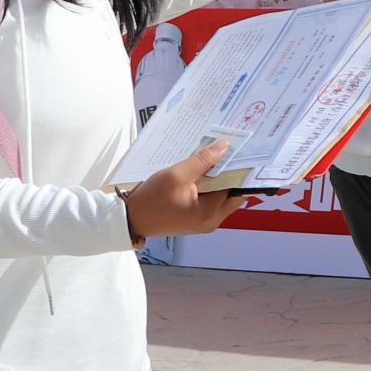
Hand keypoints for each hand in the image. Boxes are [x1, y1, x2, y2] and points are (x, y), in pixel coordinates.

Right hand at [123, 137, 249, 238]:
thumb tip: (223, 147)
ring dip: (219, 180)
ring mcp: (206, 222)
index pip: (233, 187)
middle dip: (230, 174)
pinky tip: (203, 174)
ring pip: (223, 197)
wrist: (133, 217)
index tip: (237, 151)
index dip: (236, 168)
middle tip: (227, 154)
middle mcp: (212, 221)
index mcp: (209, 213)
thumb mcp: (176, 174)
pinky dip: (210, 188)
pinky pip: (212, 201)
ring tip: (213, 162)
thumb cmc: (151, 199)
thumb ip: (202, 161)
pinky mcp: (199, 220)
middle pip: (232, 194)